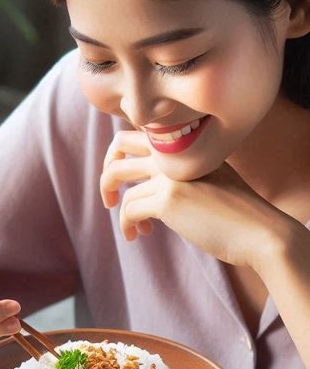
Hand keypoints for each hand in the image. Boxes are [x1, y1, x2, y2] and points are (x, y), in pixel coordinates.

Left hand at [100, 129, 283, 269]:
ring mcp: (170, 174)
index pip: (140, 133)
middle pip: (120, 145)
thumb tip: (152, 186)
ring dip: (116, 205)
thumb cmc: (239, 212)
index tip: (128, 182)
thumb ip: (183, 172)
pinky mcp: (168, 200)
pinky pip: (128, 208)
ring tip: (131, 226)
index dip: (125, 155)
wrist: (261, 232)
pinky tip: (138, 235)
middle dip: (107, 170)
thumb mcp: (210, 178)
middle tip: (109, 197)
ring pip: (117, 177)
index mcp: (186, 144)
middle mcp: (175, 152)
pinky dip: (127, 224)